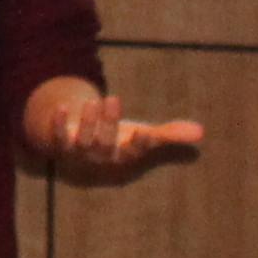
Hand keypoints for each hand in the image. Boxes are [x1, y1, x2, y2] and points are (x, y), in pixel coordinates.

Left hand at [25, 80, 201, 181]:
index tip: (147, 132)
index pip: (134, 153)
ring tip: (93, 101)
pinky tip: (60, 107)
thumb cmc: (115, 138)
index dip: (140, 144)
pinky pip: (56, 137)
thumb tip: (201, 132)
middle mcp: (100, 158)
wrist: (78, 144)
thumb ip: (168, 134)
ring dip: (86, 123)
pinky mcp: (59, 144)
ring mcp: (79, 152)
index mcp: (123, 157)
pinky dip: (56, 124)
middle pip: (105, 144)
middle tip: (113, 99)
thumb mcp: (141, 133)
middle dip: (109, 124)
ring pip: (82, 142)